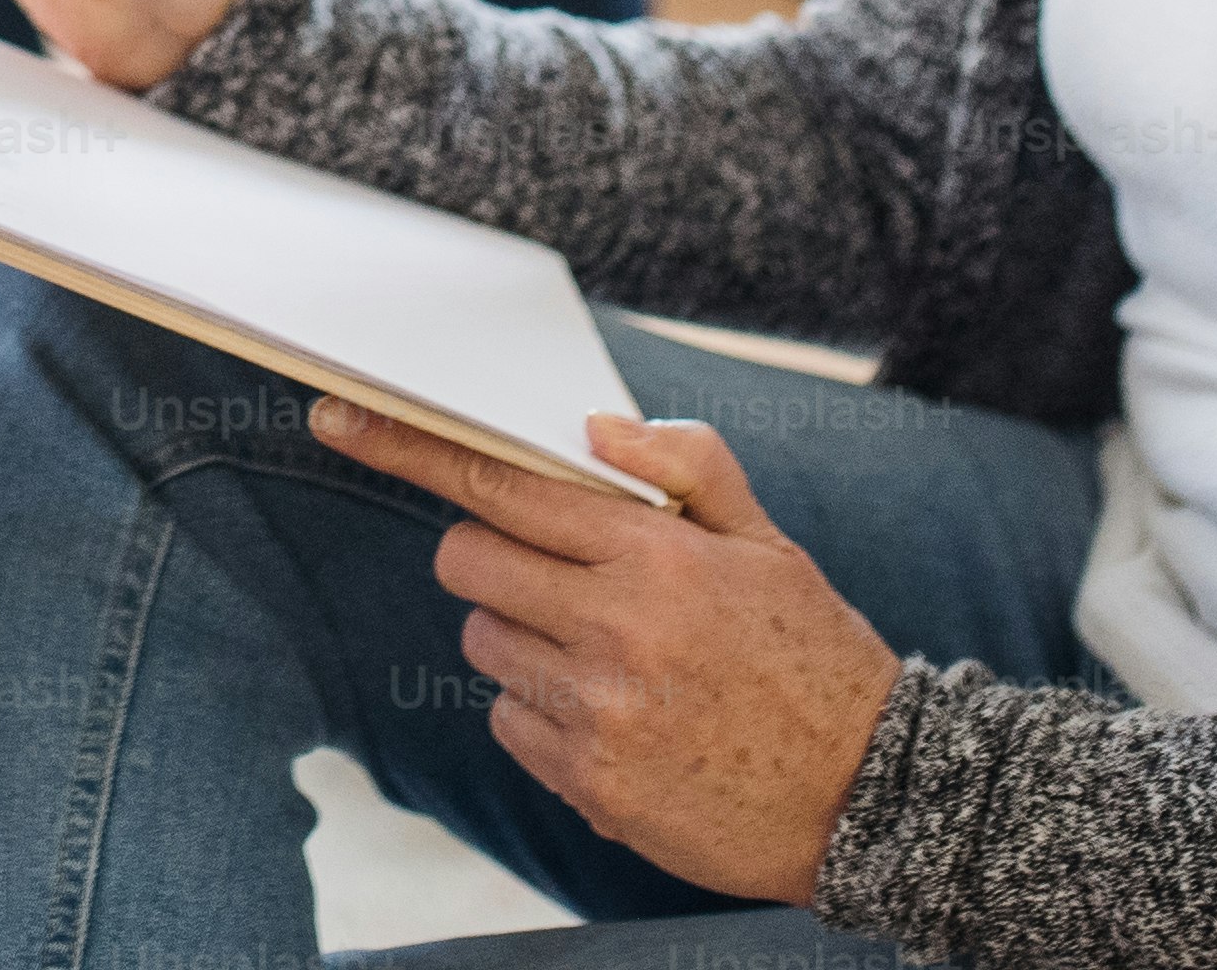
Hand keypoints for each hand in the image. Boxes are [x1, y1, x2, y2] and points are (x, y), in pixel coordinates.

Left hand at [306, 400, 902, 905]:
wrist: (872, 799)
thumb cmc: (814, 656)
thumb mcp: (767, 545)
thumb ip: (685, 468)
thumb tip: (593, 429)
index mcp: (657, 557)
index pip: (503, 484)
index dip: (413, 446)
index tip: (345, 417)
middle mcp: (618, 630)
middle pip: (465, 561)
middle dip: (487, 554)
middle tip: (549, 571)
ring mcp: (600, 715)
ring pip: (484, 642)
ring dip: (521, 636)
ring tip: (610, 655)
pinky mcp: (592, 787)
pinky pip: (509, 721)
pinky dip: (541, 711)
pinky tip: (617, 717)